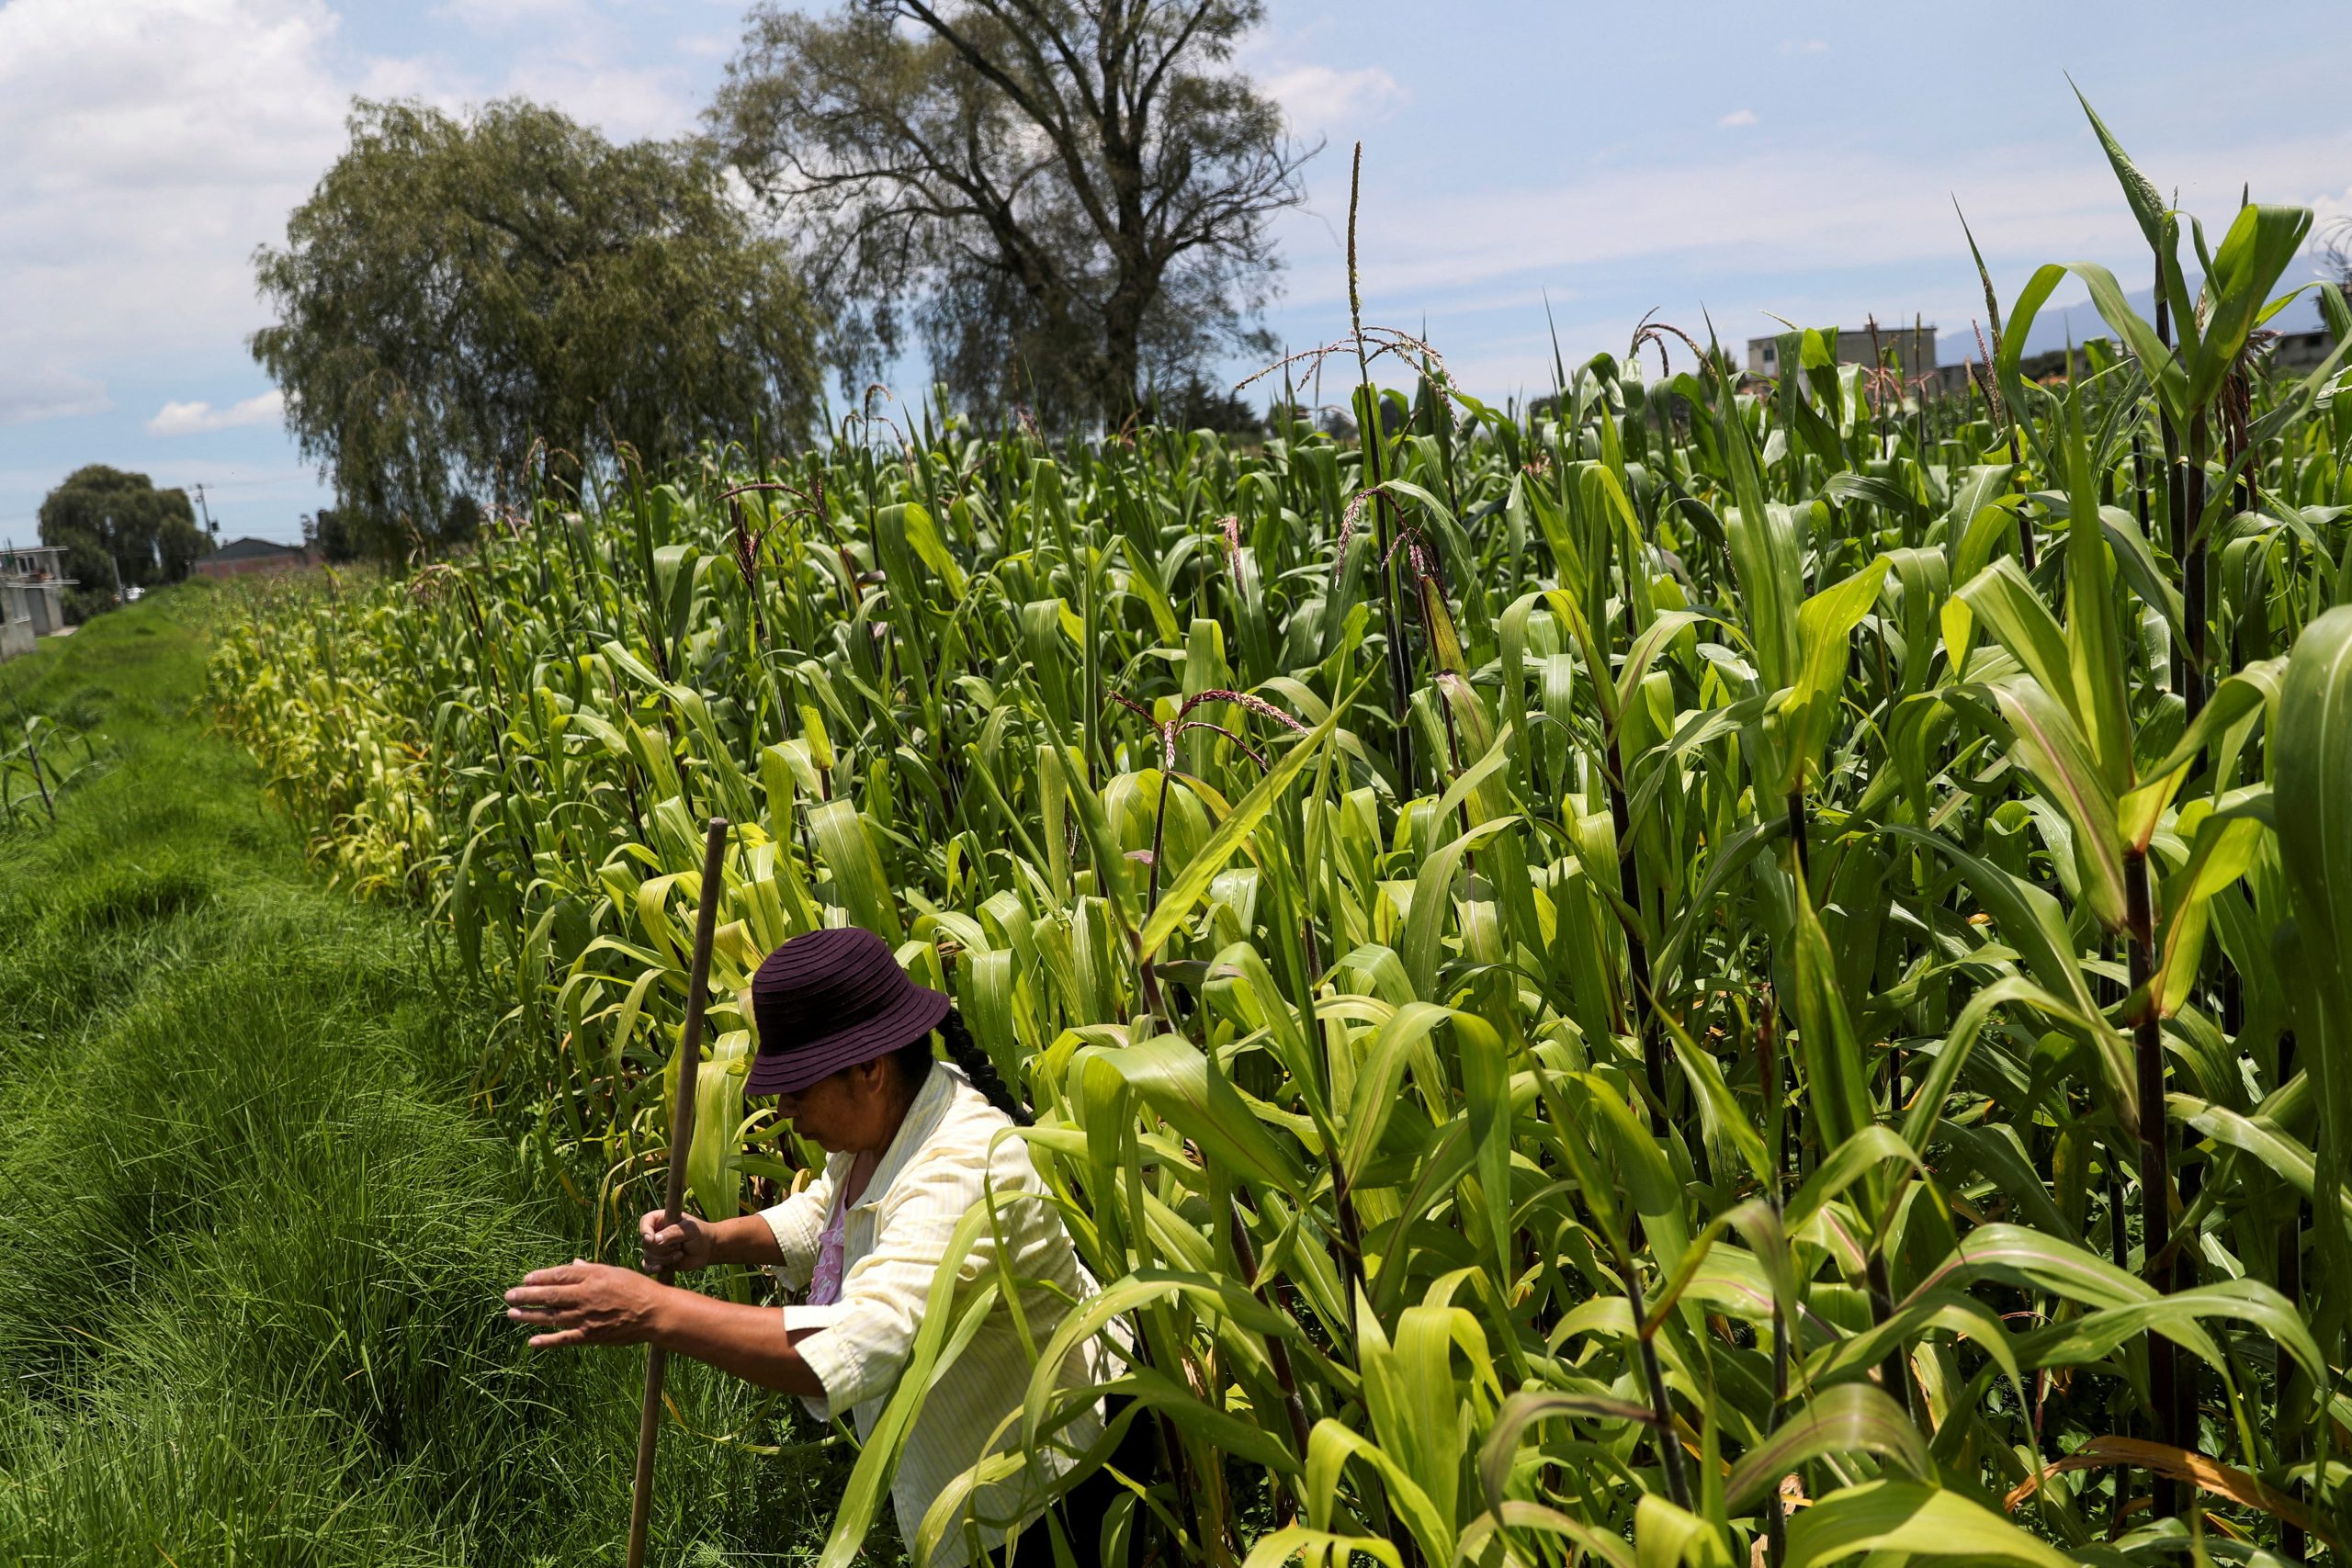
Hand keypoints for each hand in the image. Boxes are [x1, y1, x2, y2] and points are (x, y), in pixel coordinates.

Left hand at [505, 1260, 665, 1347]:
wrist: (654, 1313)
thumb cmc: (636, 1288)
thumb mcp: (614, 1271)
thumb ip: (590, 1269)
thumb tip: (572, 1264)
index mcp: (592, 1277)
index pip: (559, 1275)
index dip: (540, 1277)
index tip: (525, 1278)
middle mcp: (586, 1297)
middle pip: (550, 1296)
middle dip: (527, 1296)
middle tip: (509, 1295)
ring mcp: (586, 1318)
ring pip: (551, 1317)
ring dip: (529, 1316)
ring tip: (512, 1314)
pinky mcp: (590, 1336)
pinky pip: (564, 1339)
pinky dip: (547, 1341)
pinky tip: (532, 1341)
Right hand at [639, 1208, 715, 1272]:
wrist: (707, 1250)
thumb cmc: (700, 1234)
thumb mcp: (690, 1229)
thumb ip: (673, 1233)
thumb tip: (655, 1240)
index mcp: (662, 1219)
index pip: (646, 1221)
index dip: (645, 1230)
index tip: (651, 1239)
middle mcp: (656, 1232)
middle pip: (646, 1243)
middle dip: (663, 1248)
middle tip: (679, 1245)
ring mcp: (656, 1247)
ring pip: (648, 1256)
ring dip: (665, 1258)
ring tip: (680, 1253)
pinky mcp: (658, 1260)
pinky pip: (647, 1266)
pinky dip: (652, 1268)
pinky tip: (661, 1268)